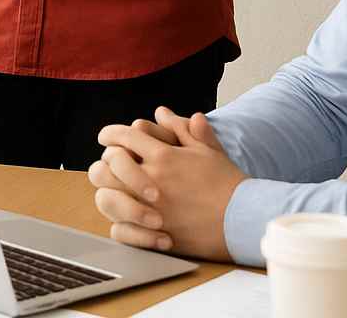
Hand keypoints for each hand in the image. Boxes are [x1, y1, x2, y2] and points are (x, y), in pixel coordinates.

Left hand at [88, 108, 244, 260]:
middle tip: (108, 164)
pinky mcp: (152, 234)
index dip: (110, 134)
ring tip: (115, 191)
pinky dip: (120, 225)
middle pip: (107, 164)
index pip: (124, 136)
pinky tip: (126, 220)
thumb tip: (162, 112)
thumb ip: (181, 129)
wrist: (243, 220)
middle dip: (104, 162)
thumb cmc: (227, 183)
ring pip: (106, 197)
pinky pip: (119, 229)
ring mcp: (148, 208)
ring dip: (108, 192)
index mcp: (163, 156)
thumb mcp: (206, 150)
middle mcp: (151, 180)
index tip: (106, 137)